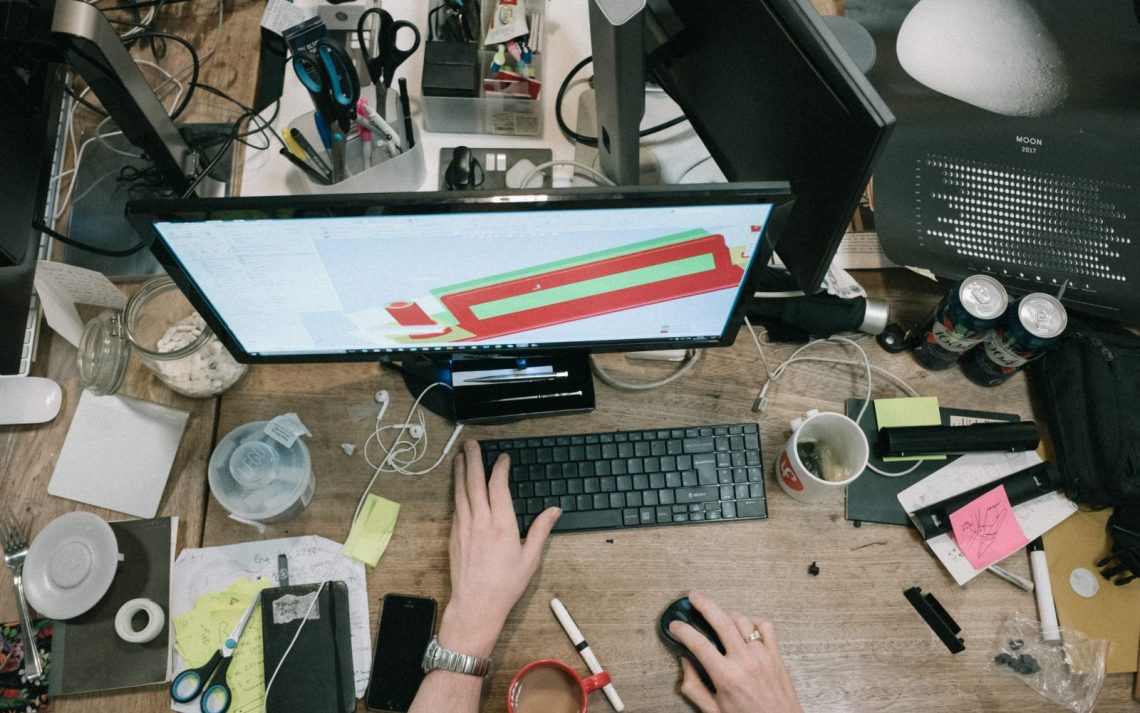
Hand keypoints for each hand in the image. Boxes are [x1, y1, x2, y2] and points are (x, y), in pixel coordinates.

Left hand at [439, 440, 560, 656]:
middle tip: (471, 444)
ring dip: (460, 472)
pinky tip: (458, 487)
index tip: (503, 458)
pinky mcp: (454, 536)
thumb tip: (555, 511)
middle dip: (473, 460)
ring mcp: (464, 528)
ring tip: (460, 457)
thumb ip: (541, 530)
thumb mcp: (530, 558)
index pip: (498, 486)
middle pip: (475, 483)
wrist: (476, 605)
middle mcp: (481, 522)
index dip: (500, 468)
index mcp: (502, 525)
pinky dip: (457, 492)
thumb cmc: (505, 585)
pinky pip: (456, 507)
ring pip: (461, 492)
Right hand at [670, 591, 802, 712]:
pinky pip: (765, 627)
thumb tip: (685, 663)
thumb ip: (694, 687)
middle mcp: (745, 662)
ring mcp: (763, 655)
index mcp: (726, 677)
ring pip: (742, 620)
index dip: (683, 630)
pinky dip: (753, 621)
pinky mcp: (776, 655)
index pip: (698, 644)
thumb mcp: (713, 711)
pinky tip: (745, 625)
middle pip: (721, 620)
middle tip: (694, 596)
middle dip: (704, 604)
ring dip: (727, 612)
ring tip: (718, 613)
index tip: (675, 625)